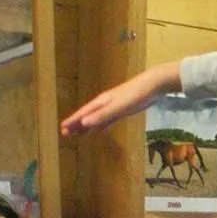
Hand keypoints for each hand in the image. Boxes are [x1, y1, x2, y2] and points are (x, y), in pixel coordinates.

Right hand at [61, 62, 181, 136]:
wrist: (154, 84)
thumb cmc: (136, 95)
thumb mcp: (119, 108)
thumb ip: (103, 116)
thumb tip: (84, 123)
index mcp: (102, 102)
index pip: (83, 113)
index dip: (73, 121)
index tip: (62, 129)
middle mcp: (105, 103)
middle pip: (87, 115)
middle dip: (76, 124)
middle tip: (65, 133)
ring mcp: (114, 105)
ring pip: (96, 117)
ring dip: (87, 125)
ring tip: (78, 133)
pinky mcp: (123, 108)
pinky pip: (108, 119)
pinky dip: (101, 124)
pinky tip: (99, 129)